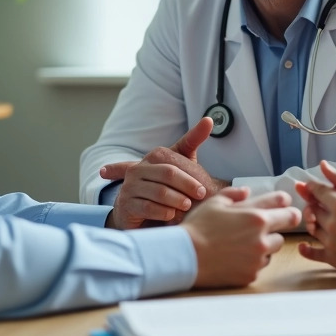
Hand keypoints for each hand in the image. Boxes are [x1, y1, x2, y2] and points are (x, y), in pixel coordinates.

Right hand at [103, 118, 228, 229]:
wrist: (143, 212)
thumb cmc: (167, 185)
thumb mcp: (181, 161)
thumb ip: (193, 139)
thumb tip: (209, 120)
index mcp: (153, 157)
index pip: (174, 164)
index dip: (190, 178)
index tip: (202, 190)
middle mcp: (138, 169)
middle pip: (168, 175)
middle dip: (187, 188)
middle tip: (199, 198)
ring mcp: (130, 186)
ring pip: (159, 192)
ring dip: (177, 202)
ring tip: (186, 208)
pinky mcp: (126, 204)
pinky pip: (148, 207)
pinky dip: (164, 213)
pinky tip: (172, 216)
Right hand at [182, 189, 301, 287]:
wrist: (185, 257)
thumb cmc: (198, 227)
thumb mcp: (213, 203)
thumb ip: (233, 194)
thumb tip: (247, 191)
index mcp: (255, 216)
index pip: (285, 205)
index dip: (285, 203)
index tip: (282, 204)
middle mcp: (262, 237)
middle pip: (289, 225)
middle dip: (282, 221)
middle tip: (272, 221)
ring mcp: (258, 258)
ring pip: (275, 247)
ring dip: (267, 242)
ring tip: (245, 241)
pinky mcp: (252, 274)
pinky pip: (261, 264)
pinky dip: (254, 260)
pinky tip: (236, 256)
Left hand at [295, 160, 335, 277]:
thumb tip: (323, 165)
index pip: (317, 191)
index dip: (311, 187)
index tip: (308, 185)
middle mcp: (331, 223)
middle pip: (312, 209)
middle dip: (312, 203)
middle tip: (316, 201)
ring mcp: (331, 242)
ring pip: (313, 228)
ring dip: (312, 222)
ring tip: (318, 219)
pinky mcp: (333, 259)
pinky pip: (312, 253)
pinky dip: (306, 249)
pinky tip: (304, 245)